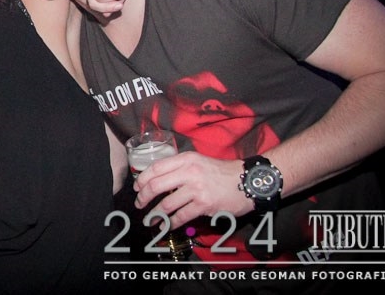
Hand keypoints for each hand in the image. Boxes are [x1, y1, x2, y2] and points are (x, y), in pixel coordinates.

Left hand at [133, 151, 252, 229]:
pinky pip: (181, 216)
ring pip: (166, 204)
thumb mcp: (198, 161)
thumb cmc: (221, 172)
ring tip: (150, 218)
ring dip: (155, 213)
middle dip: (143, 197)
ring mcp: (196, 189)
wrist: (247, 181)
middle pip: (156, 185)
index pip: (155, 168)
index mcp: (185, 159)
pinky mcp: (204, 204)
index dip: (142, 179)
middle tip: (140, 204)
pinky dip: (171, 222)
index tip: (137, 188)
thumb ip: (179, 167)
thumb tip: (157, 179)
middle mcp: (189, 172)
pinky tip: (167, 225)